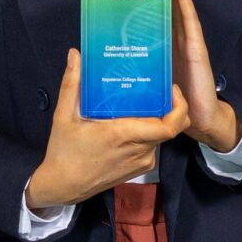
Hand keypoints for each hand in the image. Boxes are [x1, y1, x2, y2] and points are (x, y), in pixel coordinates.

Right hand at [26, 48, 190, 210]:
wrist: (63, 186)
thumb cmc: (63, 153)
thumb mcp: (63, 116)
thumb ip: (72, 83)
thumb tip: (75, 55)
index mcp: (123, 135)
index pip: (168, 126)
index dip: (178, 107)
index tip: (172, 89)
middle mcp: (138, 150)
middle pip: (170, 127)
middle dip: (170, 106)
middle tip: (160, 87)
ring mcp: (141, 161)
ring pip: (162, 135)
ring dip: (158, 118)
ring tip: (145, 100)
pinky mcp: (139, 168)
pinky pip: (153, 145)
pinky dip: (150, 131)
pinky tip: (135, 119)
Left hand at [116, 0, 238, 152]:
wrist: (196, 120)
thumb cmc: (167, 103)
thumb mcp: (138, 80)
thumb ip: (121, 66)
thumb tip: (89, 55)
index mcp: (154, 42)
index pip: (137, 10)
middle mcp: (169, 36)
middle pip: (151, 0)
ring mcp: (184, 38)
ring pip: (169, 1)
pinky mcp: (195, 45)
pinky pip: (189, 17)